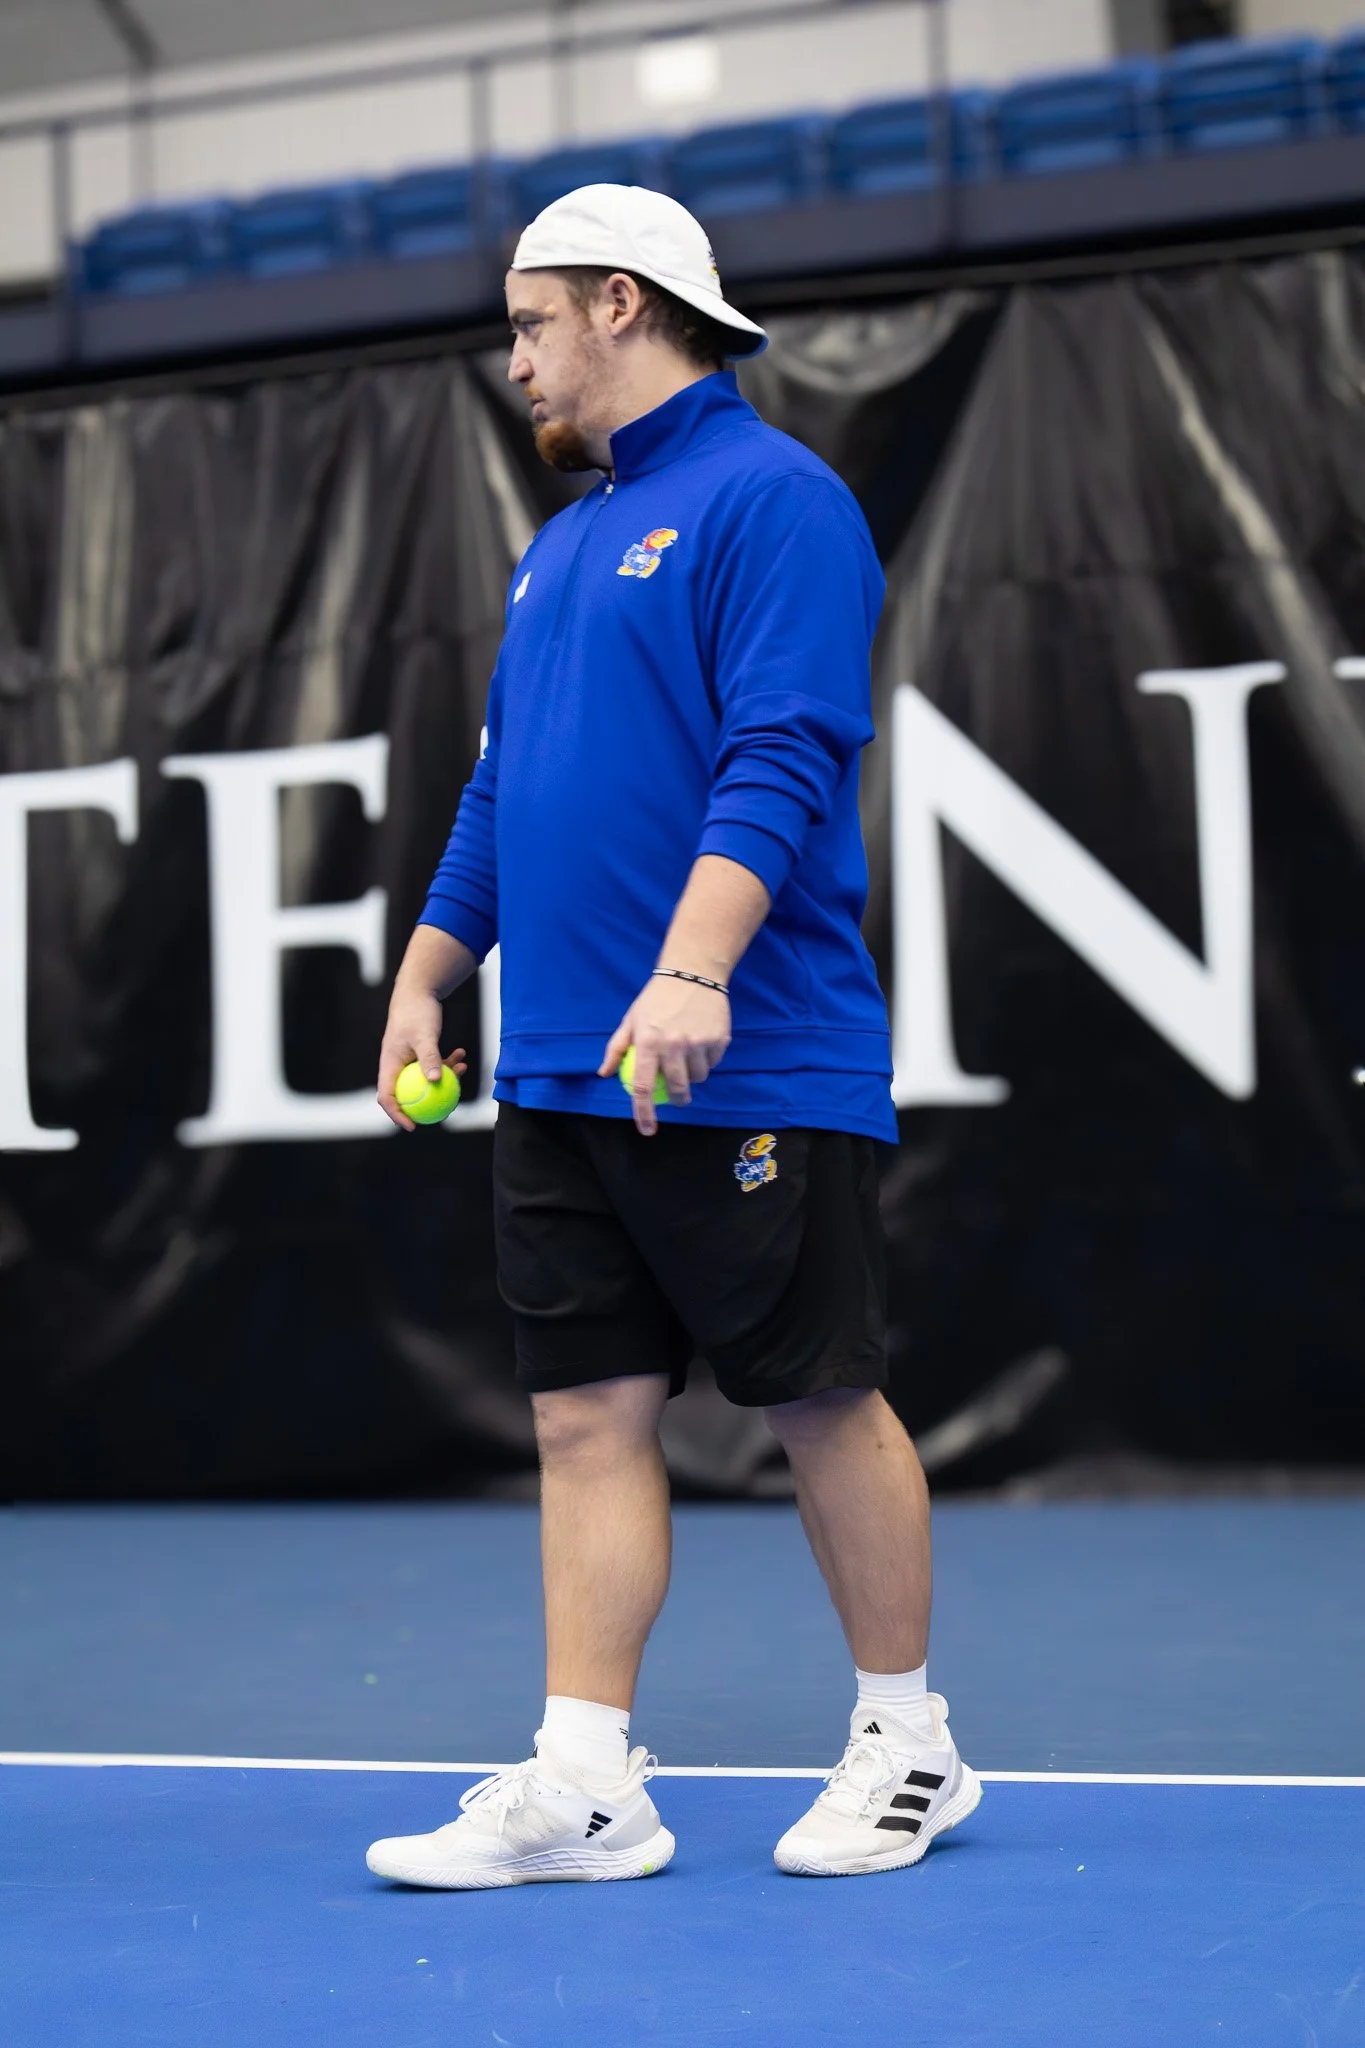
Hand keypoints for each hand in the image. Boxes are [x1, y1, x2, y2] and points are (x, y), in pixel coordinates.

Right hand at [378, 984, 467, 1131]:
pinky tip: (462, 1056)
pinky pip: (433, 1066)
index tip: (412, 1126)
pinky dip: (447, 1063)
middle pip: (408, 1093)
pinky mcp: (420, 1053)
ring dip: (445, 1077)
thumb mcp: (424, 1036)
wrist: (418, 991)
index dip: (397, 1114)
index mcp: (389, 1064)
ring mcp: (409, 1060)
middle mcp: (397, 1065)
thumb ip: (429, 1058)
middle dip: (426, 1103)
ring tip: (463, 1068)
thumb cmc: (417, 1012)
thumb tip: (435, 1082)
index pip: (386, 1096)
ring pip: (425, 1080)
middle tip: (445, 1110)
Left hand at [599, 977, 730, 1136]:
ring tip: (689, 1055)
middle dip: (678, 1098)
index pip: (643, 1086)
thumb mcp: (631, 1019)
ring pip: (698, 1077)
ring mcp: (699, 1043)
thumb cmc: (656, 997)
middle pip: (677, 1088)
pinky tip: (702, 1042)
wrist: (693, 972)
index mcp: (648, 1042)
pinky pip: (713, 1062)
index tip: (648, 1130)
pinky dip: (707, 1059)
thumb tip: (605, 1074)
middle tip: (678, 1096)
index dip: (644, 1113)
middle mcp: (674, 1045)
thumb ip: (617, 1048)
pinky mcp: (719, 1039)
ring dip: (693, 1075)